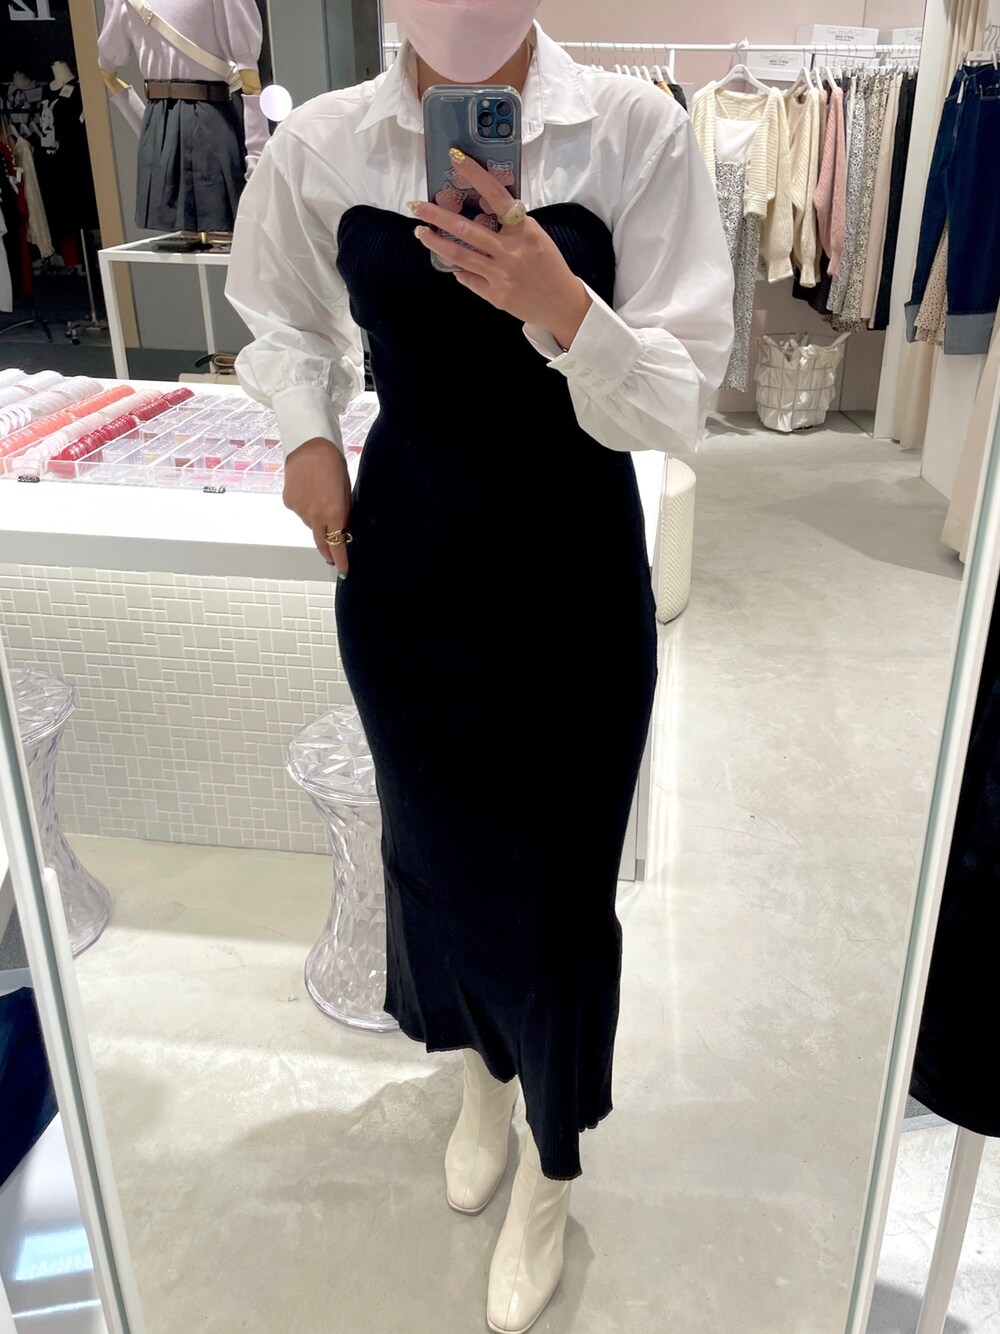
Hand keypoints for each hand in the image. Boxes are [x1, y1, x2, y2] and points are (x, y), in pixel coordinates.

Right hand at [282, 439, 352, 575]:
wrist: (310, 445)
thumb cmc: (333, 464)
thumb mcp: (346, 491)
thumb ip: (343, 513)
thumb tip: (342, 530)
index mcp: (333, 513)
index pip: (336, 545)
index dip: (340, 560)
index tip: (343, 571)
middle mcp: (314, 515)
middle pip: (320, 541)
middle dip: (327, 550)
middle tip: (331, 556)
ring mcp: (299, 510)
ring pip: (310, 523)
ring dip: (316, 518)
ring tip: (319, 497)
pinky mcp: (288, 502)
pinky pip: (299, 511)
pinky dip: (305, 506)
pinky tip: (308, 490)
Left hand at [409, 149, 592, 349]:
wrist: (563, 304)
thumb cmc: (549, 266)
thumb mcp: (536, 237)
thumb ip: (512, 225)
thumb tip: (482, 212)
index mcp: (524, 230)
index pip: (496, 195)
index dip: (475, 175)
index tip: (455, 158)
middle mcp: (510, 251)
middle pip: (466, 229)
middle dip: (436, 215)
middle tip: (416, 205)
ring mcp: (501, 275)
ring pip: (459, 255)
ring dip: (435, 242)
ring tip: (420, 232)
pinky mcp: (495, 295)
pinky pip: (468, 279)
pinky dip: (458, 269)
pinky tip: (449, 262)